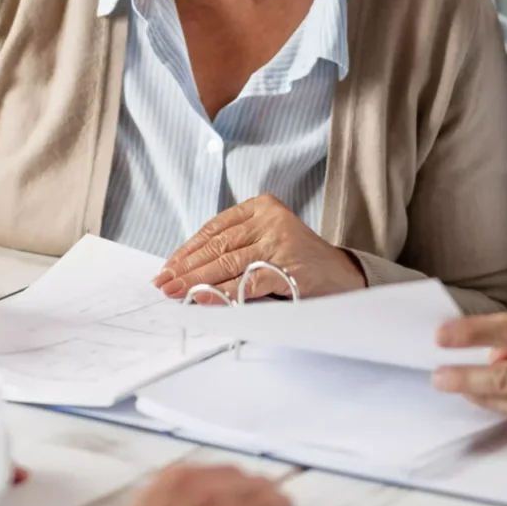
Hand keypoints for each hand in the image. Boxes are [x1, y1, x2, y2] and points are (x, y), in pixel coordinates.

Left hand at [154, 195, 366, 300]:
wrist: (342, 275)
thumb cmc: (297, 261)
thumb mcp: (266, 241)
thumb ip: (234, 248)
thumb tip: (186, 270)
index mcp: (261, 206)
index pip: (214, 229)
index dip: (188, 250)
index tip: (168, 267)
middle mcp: (270, 219)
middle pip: (218, 246)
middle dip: (186, 268)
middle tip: (164, 284)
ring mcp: (280, 241)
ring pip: (228, 263)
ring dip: (197, 281)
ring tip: (177, 293)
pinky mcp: (288, 265)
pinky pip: (247, 281)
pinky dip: (223, 293)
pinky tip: (204, 299)